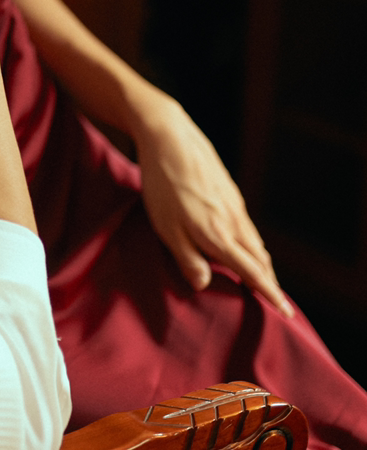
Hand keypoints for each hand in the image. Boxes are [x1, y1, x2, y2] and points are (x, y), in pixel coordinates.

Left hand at [131, 92, 292, 315]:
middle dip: (268, 280)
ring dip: (260, 261)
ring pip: (253, 240)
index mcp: (220, 235)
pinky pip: (245, 224)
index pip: (252, 272)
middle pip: (259, 258)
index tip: (285, 311)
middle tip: (275, 298)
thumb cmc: (164, 185)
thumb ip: (187, 259)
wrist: (170, 138)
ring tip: (260, 275)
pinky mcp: (228, 191)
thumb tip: (203, 284)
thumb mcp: (167, 229)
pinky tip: (241, 241)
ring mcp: (233, 204)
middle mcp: (233, 220)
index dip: (269, 293)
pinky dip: (250, 241)